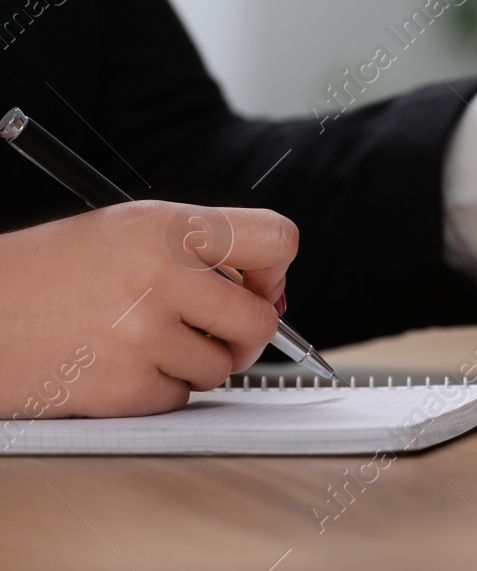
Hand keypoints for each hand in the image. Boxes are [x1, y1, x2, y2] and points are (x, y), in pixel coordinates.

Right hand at [0, 202, 296, 419]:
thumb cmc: (51, 271)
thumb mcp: (129, 230)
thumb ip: (204, 250)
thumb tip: (273, 296)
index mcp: (169, 226)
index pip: (278, 240)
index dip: (275, 271)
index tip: (259, 285)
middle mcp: (162, 275)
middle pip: (261, 320)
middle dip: (243, 333)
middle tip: (213, 331)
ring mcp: (144, 334)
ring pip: (222, 367)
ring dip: (194, 362)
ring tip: (142, 340)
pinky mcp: (125, 386)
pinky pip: (179, 397)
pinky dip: (157, 389)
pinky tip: (118, 363)